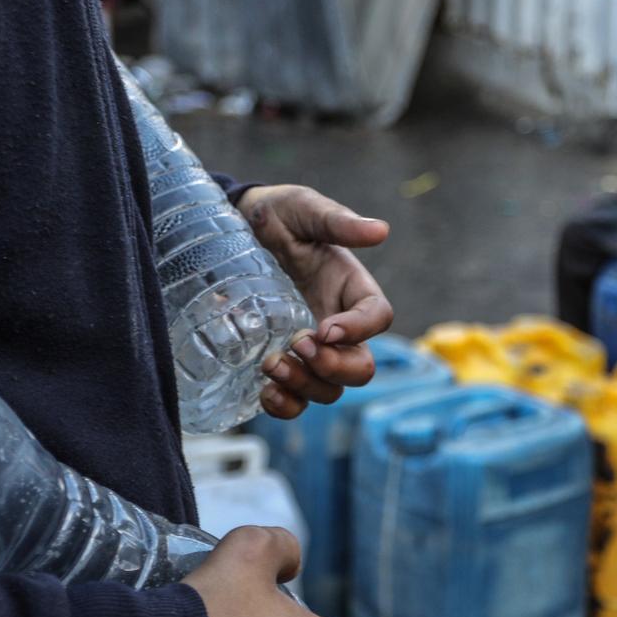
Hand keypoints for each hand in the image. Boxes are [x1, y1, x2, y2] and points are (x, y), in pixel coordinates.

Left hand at [237, 186, 394, 418]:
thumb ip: (338, 222)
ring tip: (271, 365)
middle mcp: (337, 324)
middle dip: (333, 367)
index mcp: (351, 288)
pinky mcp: (283, 362)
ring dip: (305, 387)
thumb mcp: (305, 209)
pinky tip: (264, 392)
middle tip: (298, 345)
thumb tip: (380, 230)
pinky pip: (295, 400)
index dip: (360, 330)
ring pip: (328, 389)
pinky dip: (284, 406)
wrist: (236, 229)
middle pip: (359, 366)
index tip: (326, 328)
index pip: (378, 317)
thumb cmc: (278, 215)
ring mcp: (311, 349)